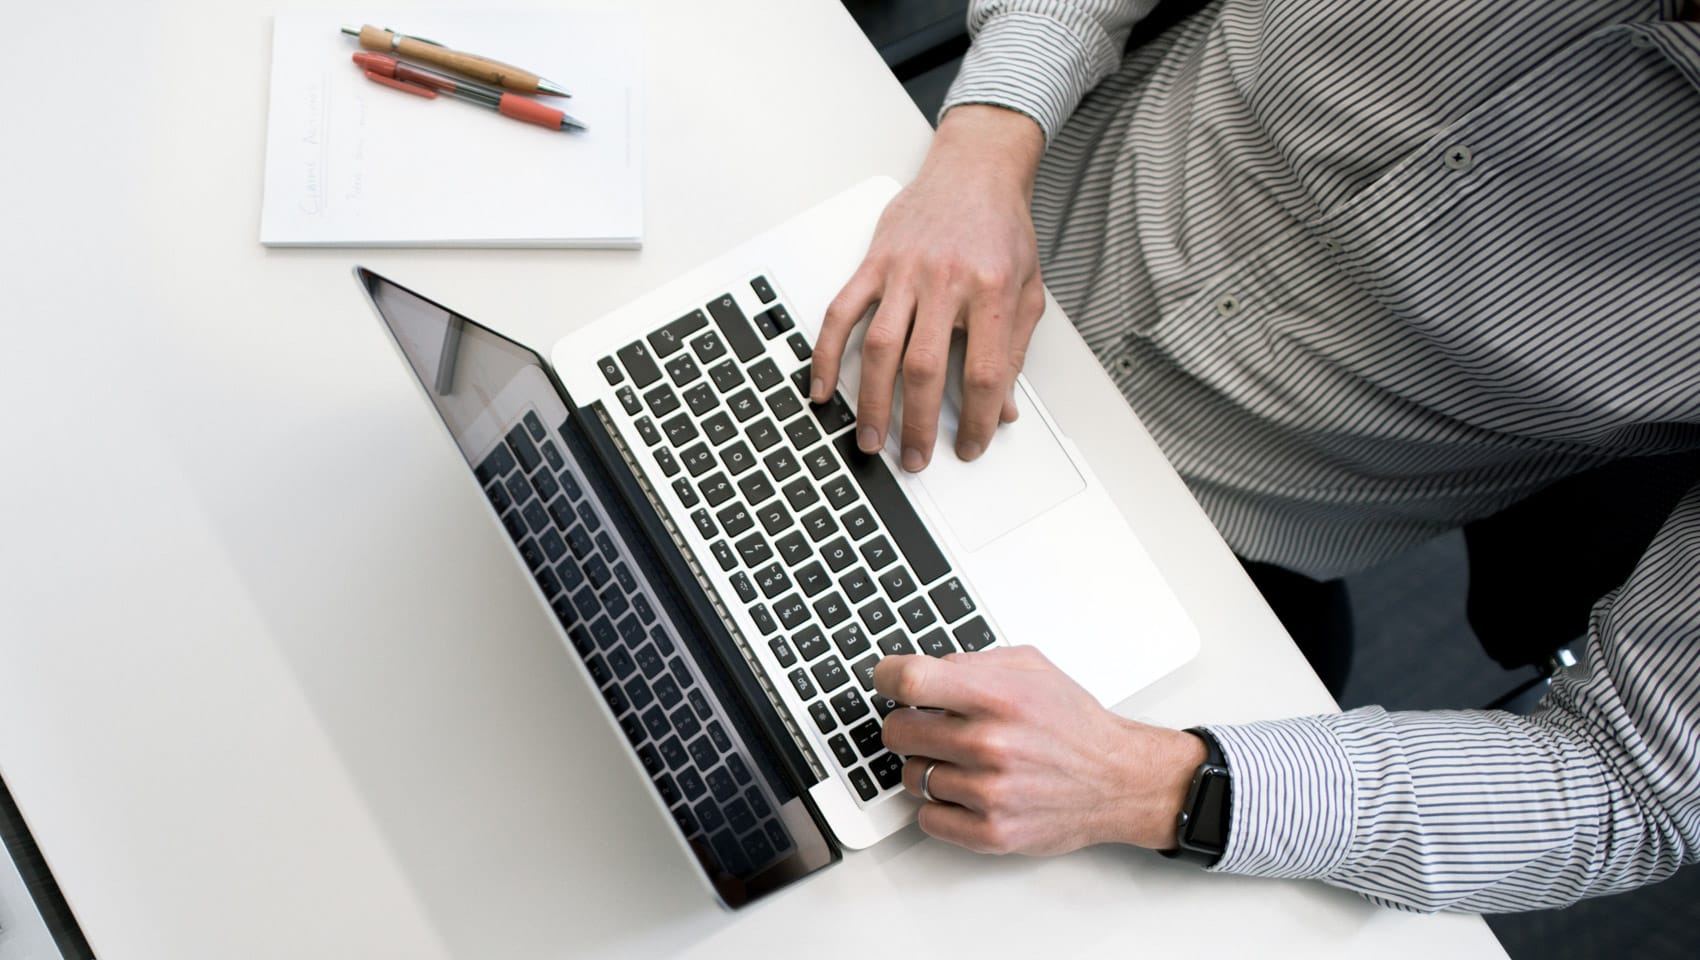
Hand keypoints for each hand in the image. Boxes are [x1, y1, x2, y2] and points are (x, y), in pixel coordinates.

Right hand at [811, 105, 1047, 471]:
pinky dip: (827, 353)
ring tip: (870, 437)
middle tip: (914, 458)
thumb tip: (1004, 408)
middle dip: (917, 423)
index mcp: (991, 291)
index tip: (970, 445)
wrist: (975, 170)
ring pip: (880, 347)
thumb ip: (1013, 350)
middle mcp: (945, 281)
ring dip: (872, 400)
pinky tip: (823, 387)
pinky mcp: (874, 263)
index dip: (977, 419)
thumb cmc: (1001, 229)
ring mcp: (904, 271)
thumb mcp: (1026, 290)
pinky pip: (842, 312)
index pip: (983, 372)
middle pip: (925, 368)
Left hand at [874, 646, 1205, 854]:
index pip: (911, 681)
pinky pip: (927, 817)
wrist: (1118, 780)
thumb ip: (972, 662)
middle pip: (898, 731)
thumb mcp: (1031, 667)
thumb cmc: (1073, 724)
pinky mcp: (991, 832)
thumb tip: (922, 671)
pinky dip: (939, 805)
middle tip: (929, 725)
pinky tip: (965, 790)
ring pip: (911, 776)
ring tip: (963, 760)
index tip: (885, 681)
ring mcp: (989, 793)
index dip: (886, 677)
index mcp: (999, 697)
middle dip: (907, 725)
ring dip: (928, 766)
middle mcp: (991, 744)